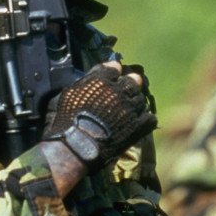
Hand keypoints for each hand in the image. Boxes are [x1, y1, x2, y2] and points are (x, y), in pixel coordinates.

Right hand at [42, 62, 156, 172]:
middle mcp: (118, 91)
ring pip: (141, 98)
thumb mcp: (67, 95)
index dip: (114, 71)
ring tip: (128, 110)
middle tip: (124, 92)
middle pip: (133, 79)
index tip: (113, 75)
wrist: (74, 148)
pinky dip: (144, 119)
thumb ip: (84, 81)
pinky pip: (150, 117)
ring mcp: (129, 108)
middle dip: (130, 83)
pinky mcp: (137, 126)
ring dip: (135, 102)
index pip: (115, 67)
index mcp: (101, 80)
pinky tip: (137, 123)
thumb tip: (94, 73)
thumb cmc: (65, 122)